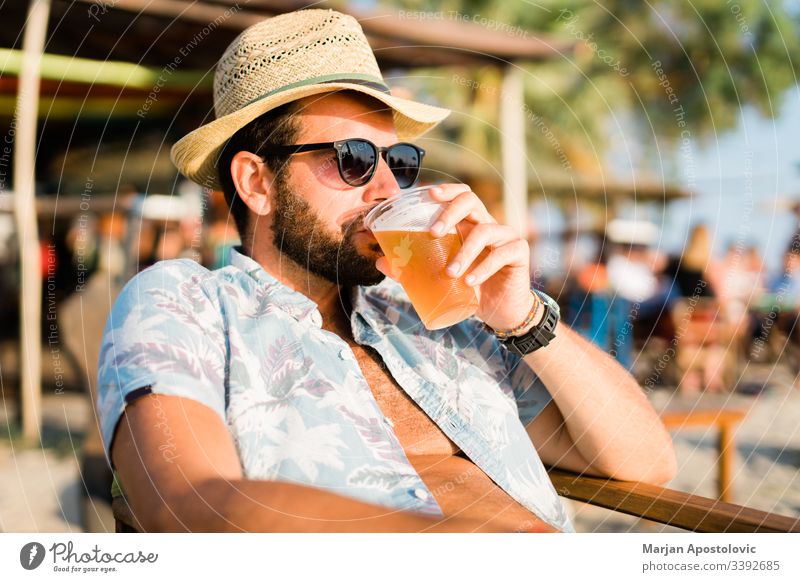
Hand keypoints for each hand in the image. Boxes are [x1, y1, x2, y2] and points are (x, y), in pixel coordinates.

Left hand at [386, 183, 533, 331]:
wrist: (502, 312)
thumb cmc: (471, 290)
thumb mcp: (442, 278)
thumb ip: (414, 269)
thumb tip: (380, 261)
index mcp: (468, 226)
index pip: (460, 196)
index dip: (447, 190)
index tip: (428, 194)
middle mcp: (487, 225)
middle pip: (471, 201)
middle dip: (450, 212)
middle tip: (433, 232)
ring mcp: (505, 237)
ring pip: (485, 230)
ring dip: (464, 252)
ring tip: (450, 273)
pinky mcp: (518, 252)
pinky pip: (502, 253)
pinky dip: (483, 268)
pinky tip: (470, 282)